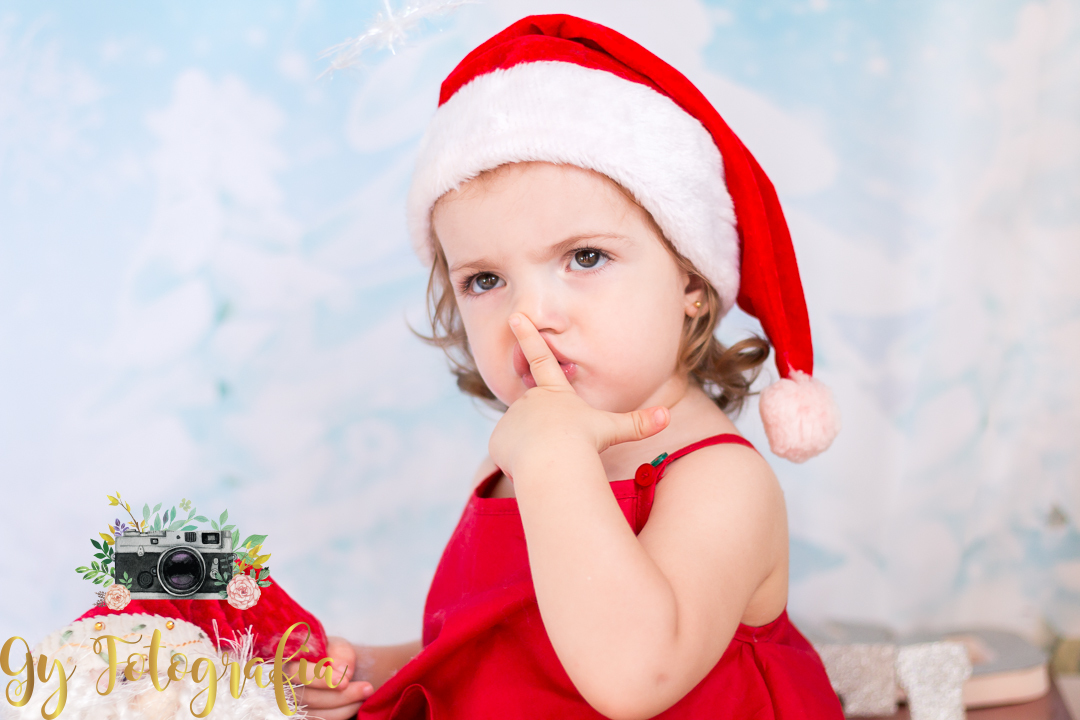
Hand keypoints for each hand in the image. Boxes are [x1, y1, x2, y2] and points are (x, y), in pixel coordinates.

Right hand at [285, 636, 372, 719]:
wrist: (336, 669)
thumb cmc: (334, 656)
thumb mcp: (339, 647)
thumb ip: (340, 655)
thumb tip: (340, 670)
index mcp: (288, 662)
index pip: (297, 672)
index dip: (321, 679)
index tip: (344, 681)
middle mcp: (284, 686)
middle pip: (309, 697)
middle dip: (341, 695)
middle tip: (368, 688)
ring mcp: (291, 705)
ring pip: (316, 713)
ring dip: (345, 706)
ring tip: (366, 693)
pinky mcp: (303, 716)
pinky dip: (341, 714)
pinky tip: (356, 704)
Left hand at [489, 313, 668, 479]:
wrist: (552, 463)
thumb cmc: (583, 443)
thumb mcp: (612, 430)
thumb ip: (637, 424)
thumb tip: (668, 416)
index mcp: (555, 391)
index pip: (540, 356)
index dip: (527, 335)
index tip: (515, 316)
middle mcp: (529, 399)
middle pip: (537, 418)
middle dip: (545, 434)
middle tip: (559, 448)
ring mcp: (511, 418)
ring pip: (523, 439)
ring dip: (533, 451)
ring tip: (546, 458)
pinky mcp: (497, 440)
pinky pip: (508, 455)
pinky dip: (519, 464)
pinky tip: (529, 467)